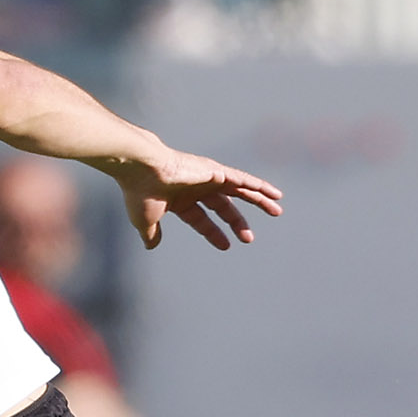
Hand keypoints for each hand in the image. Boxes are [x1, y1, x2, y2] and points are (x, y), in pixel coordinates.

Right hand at [107, 149, 285, 251]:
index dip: (214, 233)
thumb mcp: (146, 221)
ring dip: (259, 199)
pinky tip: (272, 193)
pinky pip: (242, 180)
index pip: (202, 219)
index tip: (227, 246)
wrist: (141, 169)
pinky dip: (258, 185)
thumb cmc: (140, 192)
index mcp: (180, 199)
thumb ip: (152, 234)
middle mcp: (196, 187)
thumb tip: (151, 246)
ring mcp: (208, 178)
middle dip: (237, 222)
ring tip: (277, 208)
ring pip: (240, 190)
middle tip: (249, 238)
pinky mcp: (216, 171)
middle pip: (224, 206)